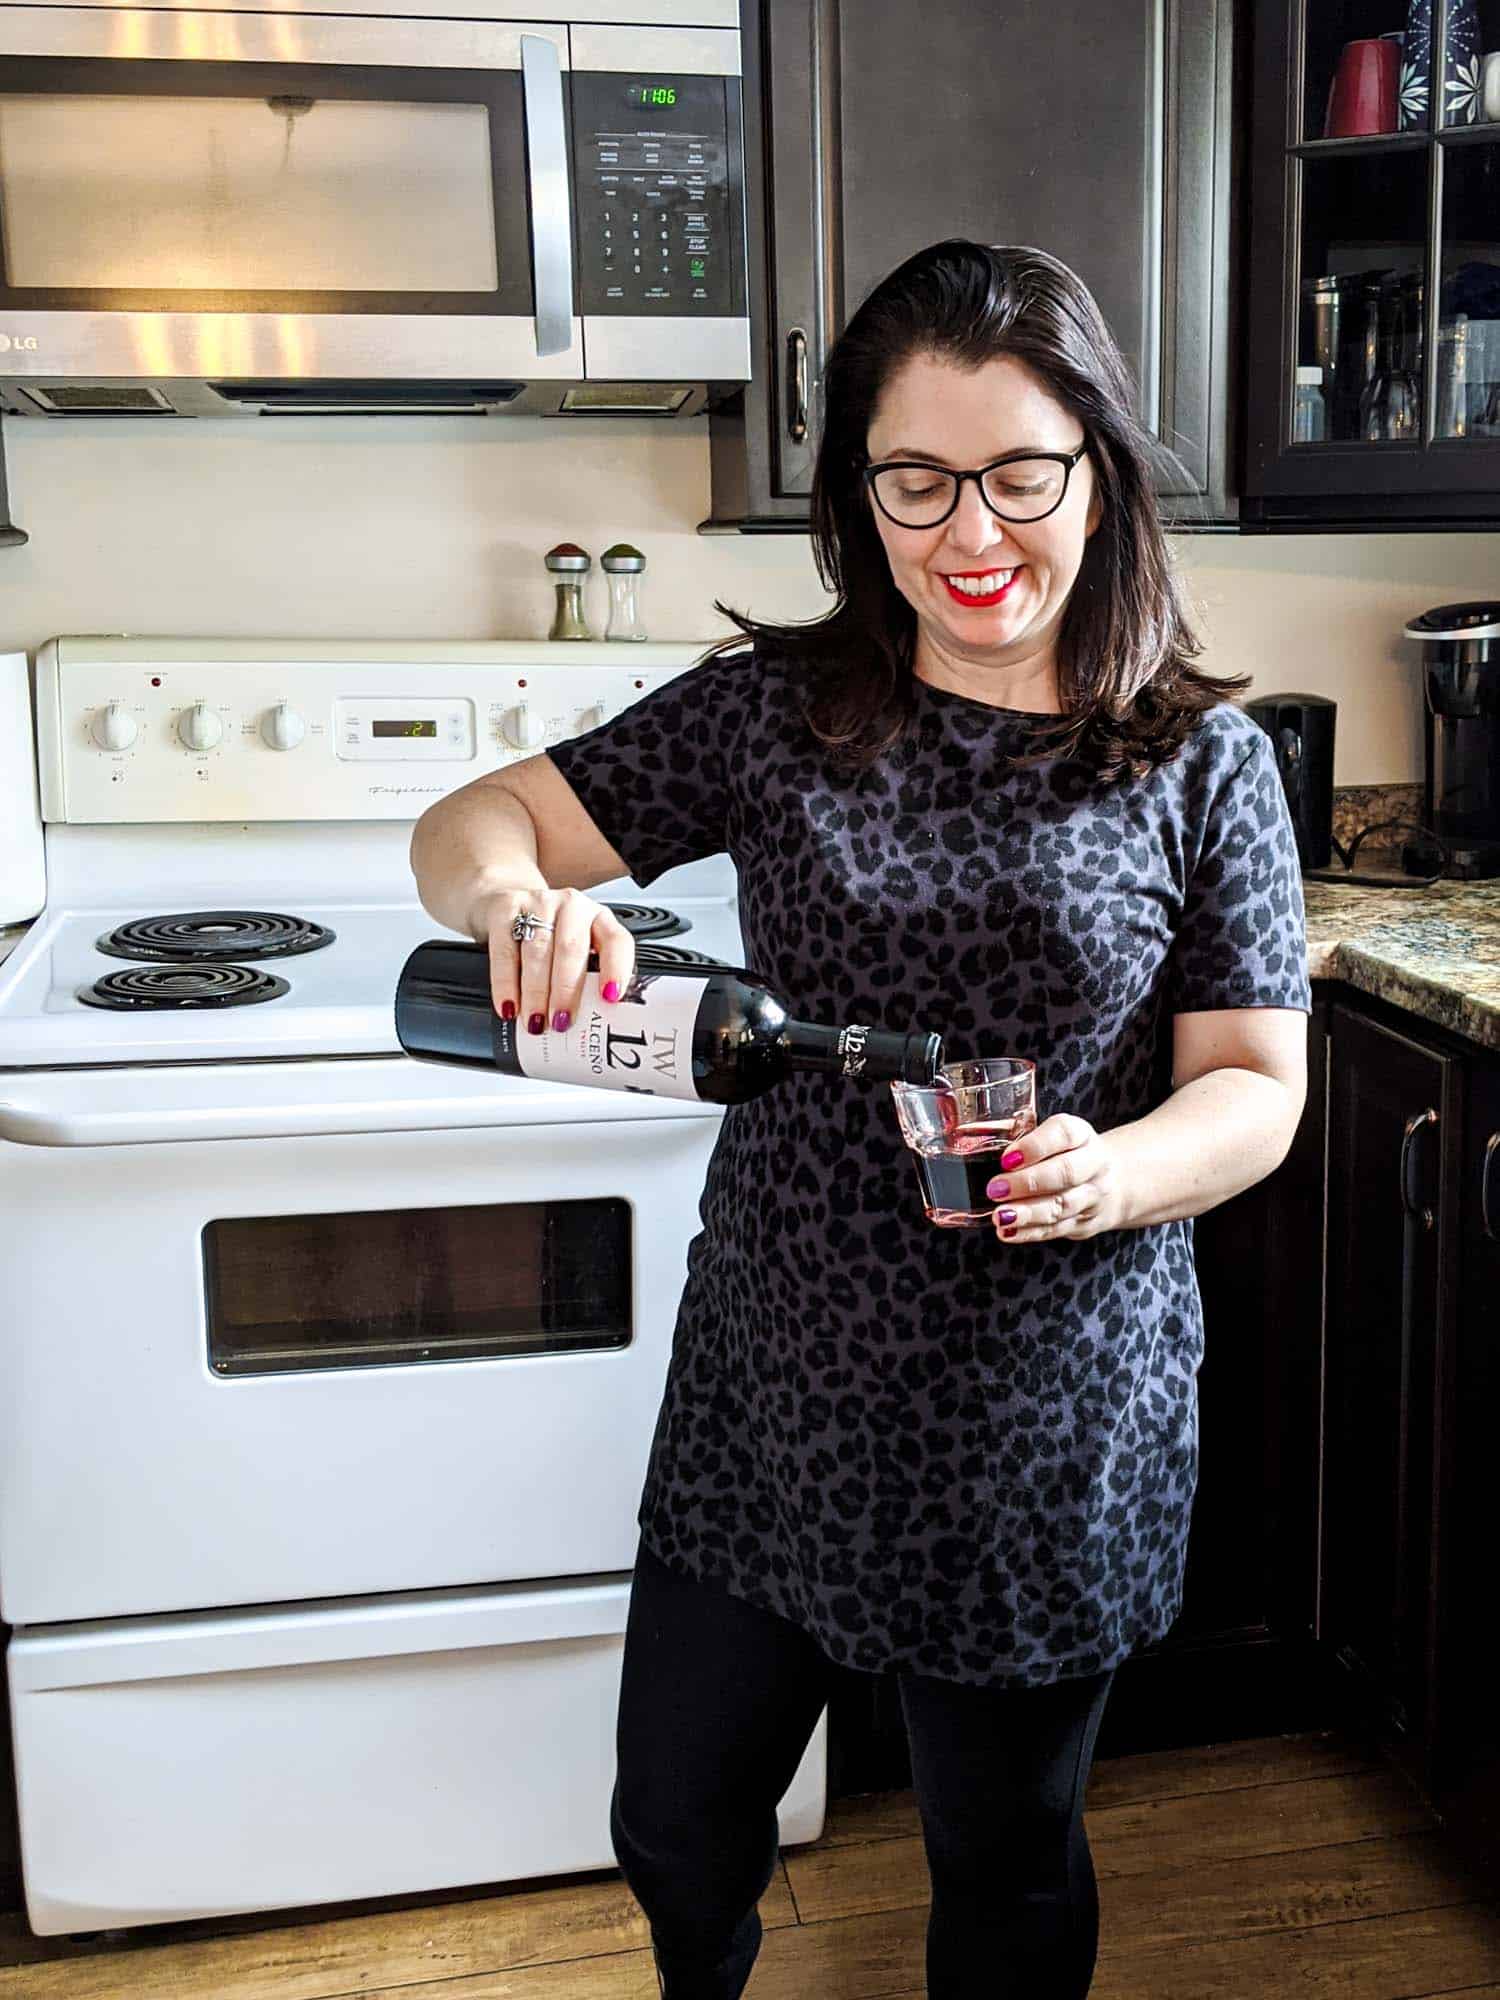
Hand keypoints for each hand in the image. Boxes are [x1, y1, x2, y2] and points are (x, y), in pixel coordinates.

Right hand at [468, 885, 635, 1037]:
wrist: (508, 901)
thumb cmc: (551, 937)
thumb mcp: (577, 952)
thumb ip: (587, 981)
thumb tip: (590, 1028)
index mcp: (600, 920)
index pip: (616, 940)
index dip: (616, 969)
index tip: (610, 998)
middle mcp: (573, 907)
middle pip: (572, 948)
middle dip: (566, 990)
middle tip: (561, 1022)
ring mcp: (539, 904)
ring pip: (538, 950)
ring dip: (536, 993)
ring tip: (535, 1022)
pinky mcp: (505, 910)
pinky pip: (505, 950)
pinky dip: (505, 984)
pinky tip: (508, 1005)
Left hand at [985, 1114, 1125, 1243]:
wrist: (1115, 1180)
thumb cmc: (1070, 1153)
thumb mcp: (1056, 1136)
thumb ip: (1025, 1139)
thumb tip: (980, 1145)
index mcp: (1082, 1135)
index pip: (1064, 1134)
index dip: (1035, 1146)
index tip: (1007, 1158)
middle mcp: (1094, 1164)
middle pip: (1065, 1173)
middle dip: (1028, 1183)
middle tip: (996, 1188)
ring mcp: (1092, 1196)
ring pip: (1062, 1206)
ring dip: (1028, 1213)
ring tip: (1000, 1215)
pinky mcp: (1085, 1223)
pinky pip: (1057, 1229)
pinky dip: (1030, 1232)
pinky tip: (1009, 1231)